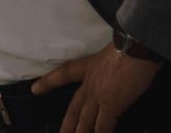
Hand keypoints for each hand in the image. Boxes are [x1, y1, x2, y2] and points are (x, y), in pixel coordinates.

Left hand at [31, 43, 161, 132]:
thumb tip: (116, 70)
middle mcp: (90, 83)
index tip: (35, 89)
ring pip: (85, 120)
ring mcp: (99, 96)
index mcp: (88, 66)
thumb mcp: (111, 51)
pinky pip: (103, 126)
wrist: (135, 47)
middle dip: (67, 124)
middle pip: (74, 108)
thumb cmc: (129, 46)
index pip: (63, 74)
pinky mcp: (111, 105)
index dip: (48, 82)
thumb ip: (108, 64)